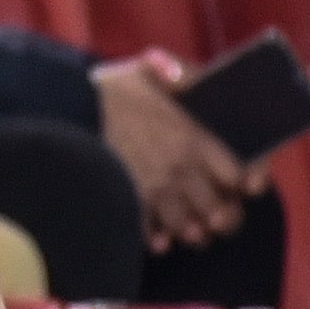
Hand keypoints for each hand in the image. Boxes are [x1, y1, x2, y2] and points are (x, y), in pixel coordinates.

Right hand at [93, 54, 262, 246]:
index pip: (240, 176)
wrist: (64, 109)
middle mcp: (181, 169)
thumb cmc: (109, 89)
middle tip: (218, 212)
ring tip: (191, 225)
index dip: (245, 183)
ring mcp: (155, 189)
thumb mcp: (146, 68)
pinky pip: (152, 234)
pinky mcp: (129, 201)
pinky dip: (159, 240)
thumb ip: (176, 70)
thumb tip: (186, 74)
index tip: (241, 184)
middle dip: (224, 217)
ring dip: (194, 230)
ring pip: (190, 229)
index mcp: (194, 139)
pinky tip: (160, 236)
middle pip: (220, 212)